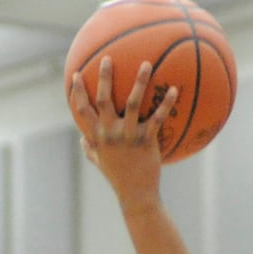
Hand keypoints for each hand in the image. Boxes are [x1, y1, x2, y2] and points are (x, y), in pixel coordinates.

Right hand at [70, 58, 178, 209]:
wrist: (136, 194)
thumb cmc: (118, 178)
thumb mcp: (100, 163)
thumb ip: (90, 149)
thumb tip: (82, 140)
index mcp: (97, 137)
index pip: (83, 110)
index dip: (78, 92)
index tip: (78, 74)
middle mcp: (110, 134)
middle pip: (104, 100)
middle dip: (105, 77)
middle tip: (108, 58)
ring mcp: (128, 136)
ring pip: (132, 103)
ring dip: (139, 81)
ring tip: (146, 64)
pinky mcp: (146, 141)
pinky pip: (157, 118)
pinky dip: (166, 103)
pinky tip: (174, 90)